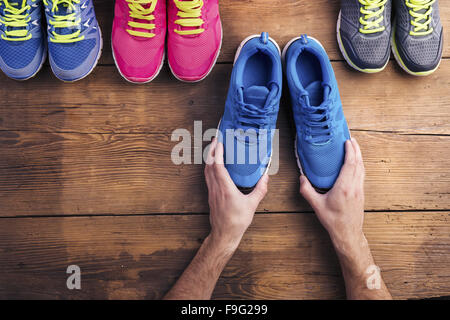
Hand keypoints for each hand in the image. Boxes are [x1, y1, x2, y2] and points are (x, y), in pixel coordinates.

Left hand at [205, 138, 268, 250]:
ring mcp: (212, 192)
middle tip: (216, 140)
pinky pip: (208, 177)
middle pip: (209, 165)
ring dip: (209, 158)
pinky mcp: (211, 196)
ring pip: (207, 171)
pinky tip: (214, 166)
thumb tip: (266, 178)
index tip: (220, 142)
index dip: (218, 153)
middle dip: (212, 151)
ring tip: (214, 149)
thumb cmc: (237, 221)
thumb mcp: (252, 205)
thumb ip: (260, 190)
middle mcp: (216, 188)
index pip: (218, 166)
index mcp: (225, 189)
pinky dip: (210, 168)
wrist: (224, 234)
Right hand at [299, 138, 365, 252]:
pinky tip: (356, 164)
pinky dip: (360, 165)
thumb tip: (302, 178)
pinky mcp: (361, 194)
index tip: (347, 141)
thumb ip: (307, 190)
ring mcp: (359, 190)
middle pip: (358, 163)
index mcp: (344, 187)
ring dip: (359, 156)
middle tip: (351, 139)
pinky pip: (362, 175)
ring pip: (362, 169)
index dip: (350, 151)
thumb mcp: (316, 205)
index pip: (350, 164)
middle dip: (356, 149)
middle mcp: (354, 187)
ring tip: (355, 148)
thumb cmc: (333, 221)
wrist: (348, 233)